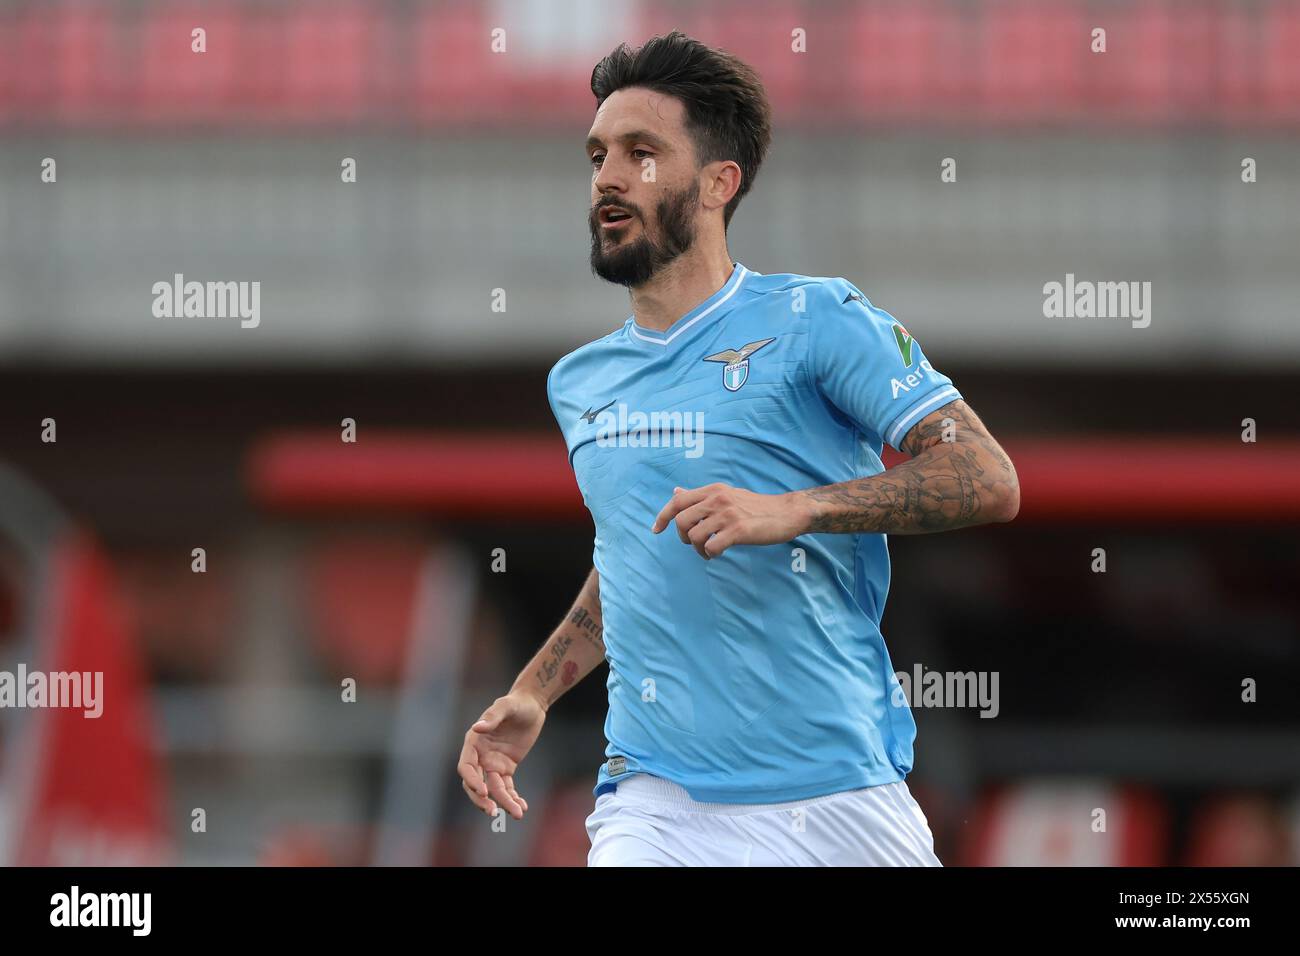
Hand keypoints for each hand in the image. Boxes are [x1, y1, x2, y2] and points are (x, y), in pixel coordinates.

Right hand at [457, 691, 546, 819]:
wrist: (531, 705)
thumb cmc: (516, 703)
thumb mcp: (506, 705)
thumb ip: (493, 716)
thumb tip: (477, 728)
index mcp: (474, 742)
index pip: (467, 766)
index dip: (472, 780)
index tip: (483, 791)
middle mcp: (480, 756)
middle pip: (475, 783)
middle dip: (482, 799)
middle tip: (493, 812)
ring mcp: (493, 764)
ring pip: (494, 789)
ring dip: (503, 803)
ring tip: (518, 813)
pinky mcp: (506, 768)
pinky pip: (507, 788)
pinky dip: (513, 798)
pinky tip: (522, 806)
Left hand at [650, 483, 811, 558]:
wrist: (787, 512)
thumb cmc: (756, 506)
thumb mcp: (726, 494)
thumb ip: (700, 495)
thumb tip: (675, 491)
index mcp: (713, 490)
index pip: (677, 500)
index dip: (662, 516)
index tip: (656, 530)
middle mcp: (718, 499)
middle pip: (681, 520)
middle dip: (681, 537)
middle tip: (695, 543)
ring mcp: (728, 514)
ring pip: (693, 536)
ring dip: (697, 549)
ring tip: (708, 551)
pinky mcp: (739, 530)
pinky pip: (711, 547)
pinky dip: (711, 554)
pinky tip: (718, 553)